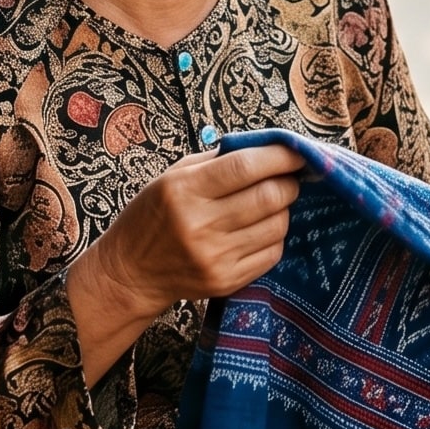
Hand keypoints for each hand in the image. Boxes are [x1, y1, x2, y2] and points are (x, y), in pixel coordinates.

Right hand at [68, 144, 302, 383]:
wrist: (131, 272)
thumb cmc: (153, 215)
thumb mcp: (173, 176)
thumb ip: (218, 160)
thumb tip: (267, 148)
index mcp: (185, 190)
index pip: (246, 166)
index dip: (280, 156)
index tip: (297, 152)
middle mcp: (200, 225)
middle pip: (269, 197)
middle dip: (289, 183)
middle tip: (288, 178)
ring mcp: (215, 257)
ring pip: (277, 225)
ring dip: (283, 210)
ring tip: (270, 204)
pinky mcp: (226, 281)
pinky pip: (271, 253)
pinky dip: (274, 236)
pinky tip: (260, 229)